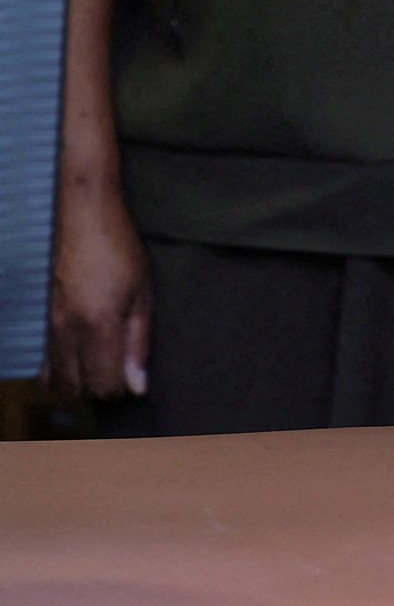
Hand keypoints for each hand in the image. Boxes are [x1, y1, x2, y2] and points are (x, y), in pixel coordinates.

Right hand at [46, 179, 149, 400]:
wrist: (81, 217)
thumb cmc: (119, 250)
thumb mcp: (143, 294)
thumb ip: (139, 342)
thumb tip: (138, 385)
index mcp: (97, 325)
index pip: (103, 385)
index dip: (120, 388)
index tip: (132, 377)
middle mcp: (65, 330)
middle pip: (72, 388)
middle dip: (94, 389)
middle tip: (114, 372)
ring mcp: (46, 324)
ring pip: (51, 377)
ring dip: (73, 380)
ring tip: (95, 364)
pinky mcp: (37, 316)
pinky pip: (40, 358)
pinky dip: (56, 366)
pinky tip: (75, 353)